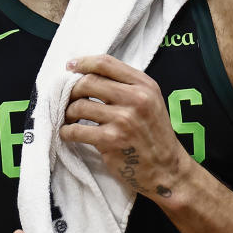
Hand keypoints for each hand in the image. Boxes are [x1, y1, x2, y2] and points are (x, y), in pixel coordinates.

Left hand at [60, 55, 190, 200]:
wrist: (166, 169)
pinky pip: (77, 130)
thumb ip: (126, 86)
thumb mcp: (150, 102)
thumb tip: (87, 74)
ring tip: (70, 118)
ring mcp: (124, 120)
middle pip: (88, 82)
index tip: (70, 66)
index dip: (83, 62)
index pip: (106, 63)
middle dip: (72, 90)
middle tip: (68, 99)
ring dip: (68, 112)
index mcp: (144, 85)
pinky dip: (67, 132)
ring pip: (80, 105)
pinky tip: (68, 133)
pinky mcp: (112, 140)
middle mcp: (136, 99)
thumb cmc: (153, 135)